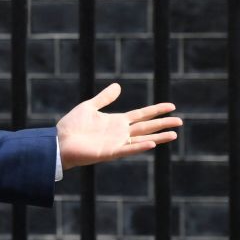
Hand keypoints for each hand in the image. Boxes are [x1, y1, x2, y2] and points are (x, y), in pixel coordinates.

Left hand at [57, 82, 180, 169]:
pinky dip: (140, 146)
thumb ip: (104, 98)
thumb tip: (118, 86)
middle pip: (147, 127)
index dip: (156, 110)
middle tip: (180, 121)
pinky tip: (152, 143)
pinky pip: (128, 149)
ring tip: (174, 134)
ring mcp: (117, 143)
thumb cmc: (72, 126)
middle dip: (163, 124)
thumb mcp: (89, 107)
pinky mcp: (110, 152)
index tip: (171, 106)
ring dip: (158, 137)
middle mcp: (120, 132)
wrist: (60, 141)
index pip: (142, 114)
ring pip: (143, 139)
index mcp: (117, 121)